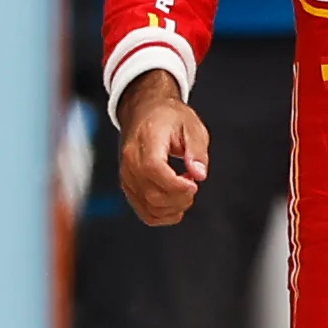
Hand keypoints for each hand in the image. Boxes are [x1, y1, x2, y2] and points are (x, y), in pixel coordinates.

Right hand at [115, 74, 211, 226]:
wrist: (145, 112)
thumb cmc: (169, 118)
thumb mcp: (192, 126)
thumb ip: (197, 151)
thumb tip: (200, 174)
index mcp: (145, 142)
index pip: (154, 170)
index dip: (176, 184)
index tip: (194, 183)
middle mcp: (130, 162)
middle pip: (152, 195)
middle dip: (181, 198)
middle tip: (193, 184)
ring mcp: (127, 177)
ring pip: (149, 208)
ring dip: (174, 208)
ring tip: (184, 189)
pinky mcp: (129, 187)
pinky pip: (144, 212)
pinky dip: (164, 215)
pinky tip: (176, 201)